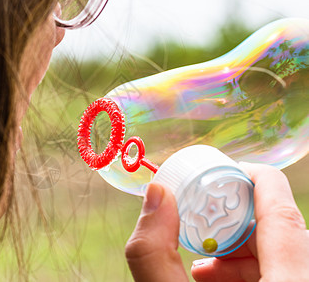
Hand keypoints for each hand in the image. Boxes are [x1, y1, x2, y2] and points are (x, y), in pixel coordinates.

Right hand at [125, 163, 308, 281]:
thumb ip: (154, 253)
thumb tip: (156, 195)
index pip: (282, 212)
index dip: (255, 179)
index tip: (225, 172)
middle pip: (284, 233)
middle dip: (237, 225)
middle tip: (203, 232)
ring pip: (288, 255)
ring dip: (244, 251)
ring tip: (204, 266)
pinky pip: (287, 273)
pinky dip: (255, 271)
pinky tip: (218, 280)